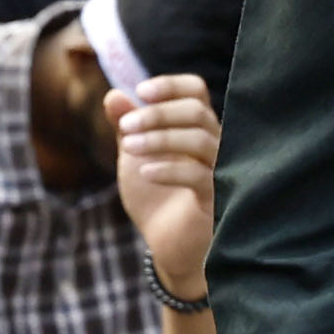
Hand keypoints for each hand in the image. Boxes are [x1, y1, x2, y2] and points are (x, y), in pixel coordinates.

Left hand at [109, 71, 219, 301]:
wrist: (166, 248)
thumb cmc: (156, 200)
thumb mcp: (134, 160)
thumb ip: (127, 128)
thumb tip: (113, 95)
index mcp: (195, 129)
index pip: (196, 91)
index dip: (172, 85)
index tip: (141, 91)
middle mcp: (215, 144)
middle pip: (198, 111)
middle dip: (159, 114)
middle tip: (125, 126)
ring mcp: (221, 171)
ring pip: (202, 139)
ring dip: (161, 138)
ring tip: (129, 146)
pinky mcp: (219, 200)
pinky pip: (200, 175)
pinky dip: (171, 168)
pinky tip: (146, 172)